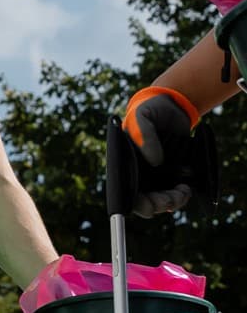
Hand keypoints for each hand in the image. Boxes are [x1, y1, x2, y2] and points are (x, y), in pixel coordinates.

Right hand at [122, 87, 199, 217]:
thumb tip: (155, 162)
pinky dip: (182, 192)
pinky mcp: (171, 172)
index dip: (138, 204)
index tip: (152, 207)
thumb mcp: (142, 119)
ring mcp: (155, 174)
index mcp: (124, 165)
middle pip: (146, 201)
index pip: (126, 193)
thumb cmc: (147, 111)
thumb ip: (145, 137)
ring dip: (173, 201)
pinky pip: (174, 190)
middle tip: (173, 198)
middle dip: (160, 204)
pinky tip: (187, 186)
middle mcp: (138, 173)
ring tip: (184, 191)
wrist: (170, 105)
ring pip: (161, 199)